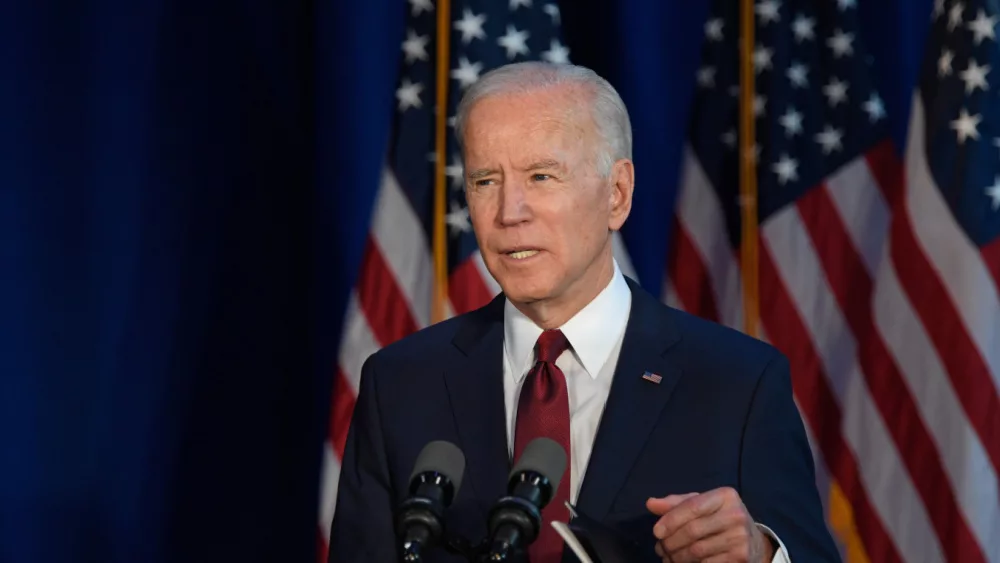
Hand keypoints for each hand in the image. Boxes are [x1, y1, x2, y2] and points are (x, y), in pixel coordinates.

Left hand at [645, 487, 773, 561]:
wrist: (753, 542)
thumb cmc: (720, 519)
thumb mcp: (702, 506)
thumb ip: (676, 504)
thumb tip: (650, 504)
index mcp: (725, 496)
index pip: (692, 506)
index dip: (671, 520)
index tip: (656, 533)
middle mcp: (736, 514)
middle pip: (693, 530)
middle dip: (671, 542)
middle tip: (660, 549)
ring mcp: (740, 537)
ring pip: (698, 550)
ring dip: (677, 557)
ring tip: (668, 558)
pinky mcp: (741, 557)